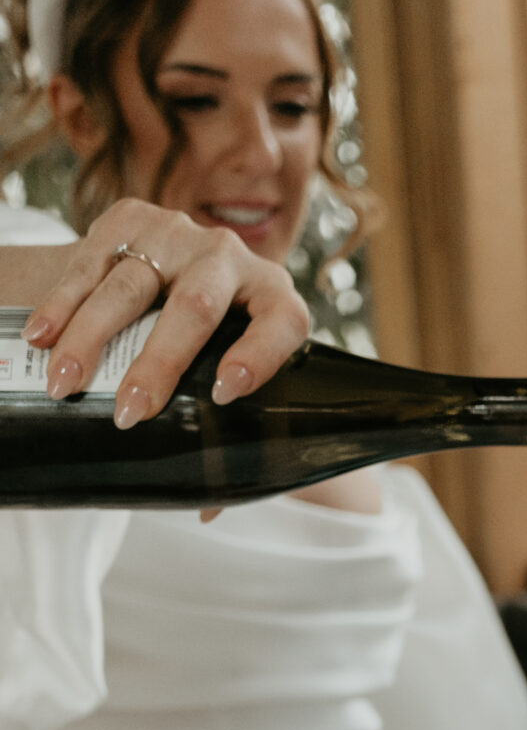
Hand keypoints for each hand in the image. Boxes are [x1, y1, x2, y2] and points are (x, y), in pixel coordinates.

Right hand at [22, 198, 310, 424]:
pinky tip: (41, 339)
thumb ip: (225, 436)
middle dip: (158, 362)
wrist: (170, 271)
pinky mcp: (129, 220)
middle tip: (130, 410)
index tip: (225, 391)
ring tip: (64, 384)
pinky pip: (89, 264)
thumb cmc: (209, 345)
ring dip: (90, 337)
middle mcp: (229, 259)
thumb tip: (205, 510)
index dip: (259, 355)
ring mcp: (177, 235)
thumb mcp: (225, 376)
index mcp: (273, 297)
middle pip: (195, 308)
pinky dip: (61, 305)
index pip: (281, 322)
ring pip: (130, 286)